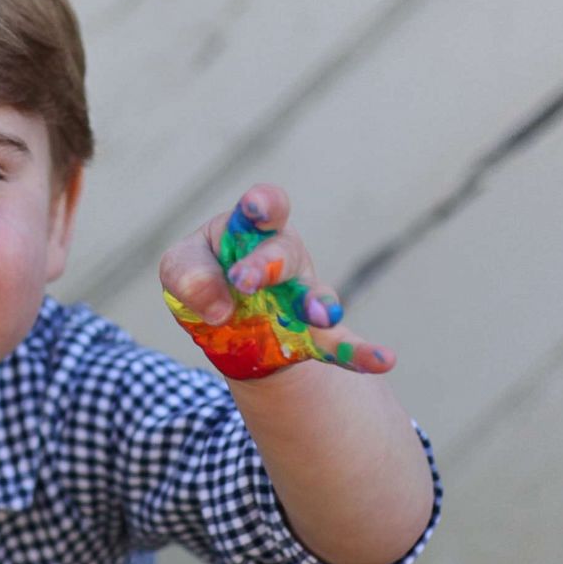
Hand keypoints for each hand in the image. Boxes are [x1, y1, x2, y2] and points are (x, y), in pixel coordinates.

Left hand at [159, 183, 394, 379]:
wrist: (223, 326)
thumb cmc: (202, 279)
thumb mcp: (179, 270)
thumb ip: (188, 275)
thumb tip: (218, 306)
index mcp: (248, 231)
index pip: (263, 208)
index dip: (263, 204)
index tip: (257, 208)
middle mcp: (282, 258)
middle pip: (283, 253)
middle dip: (265, 264)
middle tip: (244, 281)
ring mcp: (300, 297)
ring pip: (314, 295)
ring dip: (317, 304)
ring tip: (320, 317)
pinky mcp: (309, 336)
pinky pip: (339, 345)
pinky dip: (360, 353)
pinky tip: (383, 359)